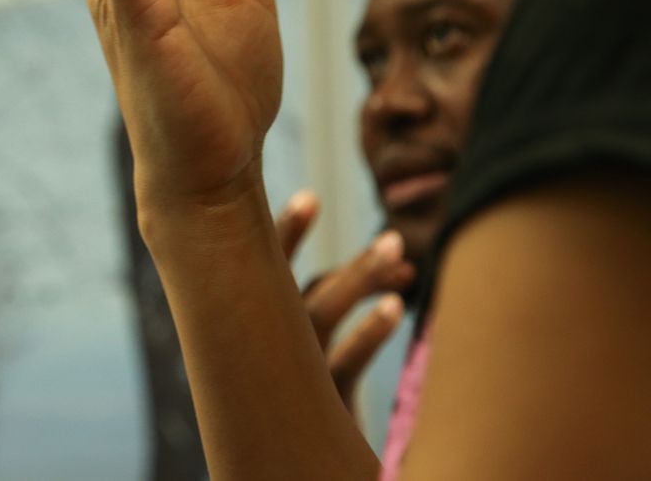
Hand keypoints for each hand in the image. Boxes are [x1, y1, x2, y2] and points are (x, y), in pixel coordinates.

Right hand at [275, 191, 413, 410]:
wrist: (297, 468)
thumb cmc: (307, 406)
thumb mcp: (303, 358)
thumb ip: (322, 308)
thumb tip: (390, 254)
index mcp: (254, 330)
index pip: (262, 271)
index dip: (286, 233)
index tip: (310, 197)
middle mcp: (265, 346)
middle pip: (288, 283)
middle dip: (310, 241)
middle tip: (332, 201)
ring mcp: (292, 376)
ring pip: (320, 313)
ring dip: (358, 275)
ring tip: (397, 248)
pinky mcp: (321, 407)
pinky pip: (345, 363)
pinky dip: (369, 332)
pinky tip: (397, 307)